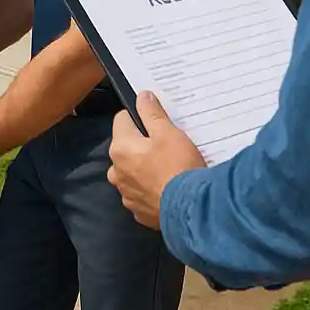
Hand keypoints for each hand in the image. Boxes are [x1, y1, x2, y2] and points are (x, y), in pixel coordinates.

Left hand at [107, 91, 205, 228]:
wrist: (192, 210)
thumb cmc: (178, 166)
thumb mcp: (168, 133)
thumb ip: (151, 113)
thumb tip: (141, 97)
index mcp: (120, 148)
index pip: (122, 120)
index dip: (139, 116)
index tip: (156, 121)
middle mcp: (116, 172)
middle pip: (126, 147)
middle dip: (141, 144)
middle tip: (166, 145)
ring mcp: (126, 194)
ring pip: (132, 172)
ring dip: (144, 168)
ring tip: (169, 167)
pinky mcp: (139, 211)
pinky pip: (142, 193)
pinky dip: (151, 189)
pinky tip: (168, 187)